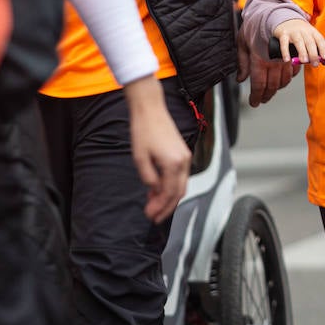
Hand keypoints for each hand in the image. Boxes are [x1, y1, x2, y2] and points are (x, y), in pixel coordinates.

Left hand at [124, 77, 192, 221]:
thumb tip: (153, 189)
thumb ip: (148, 178)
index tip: (150, 216)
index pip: (169, 194)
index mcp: (174, 164)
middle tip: (153, 216)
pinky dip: (171, 185)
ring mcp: (185, 157)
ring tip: (153, 204)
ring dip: (168, 197)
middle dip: (166, 207)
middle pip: (178, 193)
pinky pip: (180, 176)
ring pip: (181, 185)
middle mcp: (184, 162)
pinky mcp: (182, 153)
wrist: (150, 109)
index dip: (160, 208)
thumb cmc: (143, 130)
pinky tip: (157, 189)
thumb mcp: (140, 158)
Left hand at [237, 31, 295, 106]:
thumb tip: (240, 79)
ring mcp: (286, 60)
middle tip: (262, 100)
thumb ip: (241, 62)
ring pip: (283, 82)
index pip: (258, 86)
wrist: (273, 12)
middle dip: (266, 96)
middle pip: (271, 87)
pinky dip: (288, 78)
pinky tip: (282, 79)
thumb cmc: (255, 26)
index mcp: (259, 61)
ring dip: (277, 89)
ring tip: (271, 91)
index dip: (256, 97)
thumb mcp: (242, 42)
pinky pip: (293, 72)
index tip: (254, 102)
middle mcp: (273, 63)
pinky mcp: (294, 55)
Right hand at [270, 19, 324, 67]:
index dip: (323, 48)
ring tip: (304, 61)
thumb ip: (316, 49)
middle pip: (310, 42)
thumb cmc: (301, 32)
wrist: (287, 19)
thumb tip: (324, 62)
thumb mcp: (310, 36)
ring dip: (302, 52)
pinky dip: (285, 52)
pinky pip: (284, 44)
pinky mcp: (283, 35)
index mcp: (312, 31)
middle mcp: (304, 31)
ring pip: (299, 42)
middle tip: (315, 63)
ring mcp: (293, 32)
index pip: (320, 39)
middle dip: (313, 54)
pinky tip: (287, 59)